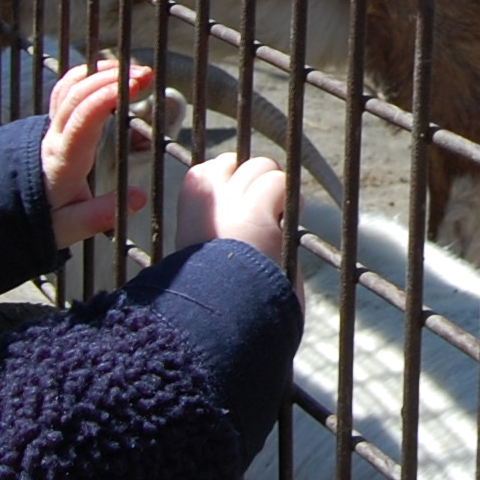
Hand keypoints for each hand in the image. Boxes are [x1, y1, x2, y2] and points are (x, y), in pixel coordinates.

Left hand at [40, 59, 155, 251]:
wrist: (2, 208)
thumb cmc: (39, 217)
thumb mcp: (66, 227)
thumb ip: (99, 215)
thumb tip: (139, 198)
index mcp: (62, 160)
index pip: (82, 117)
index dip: (107, 95)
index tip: (136, 85)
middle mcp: (53, 137)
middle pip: (77, 94)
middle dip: (111, 78)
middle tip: (146, 75)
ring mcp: (49, 126)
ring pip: (68, 86)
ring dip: (100, 73)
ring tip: (132, 71)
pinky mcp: (52, 123)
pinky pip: (65, 89)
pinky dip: (88, 75)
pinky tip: (109, 74)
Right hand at [179, 151, 295, 307]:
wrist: (222, 317)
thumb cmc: (219, 294)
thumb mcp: (203, 253)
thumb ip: (217, 221)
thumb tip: (245, 197)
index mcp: (188, 207)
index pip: (216, 167)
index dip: (237, 185)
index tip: (242, 213)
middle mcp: (205, 198)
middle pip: (241, 163)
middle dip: (258, 185)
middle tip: (265, 218)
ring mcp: (229, 201)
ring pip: (262, 166)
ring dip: (277, 191)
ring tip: (278, 222)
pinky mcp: (255, 211)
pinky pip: (279, 182)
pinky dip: (290, 200)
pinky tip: (286, 224)